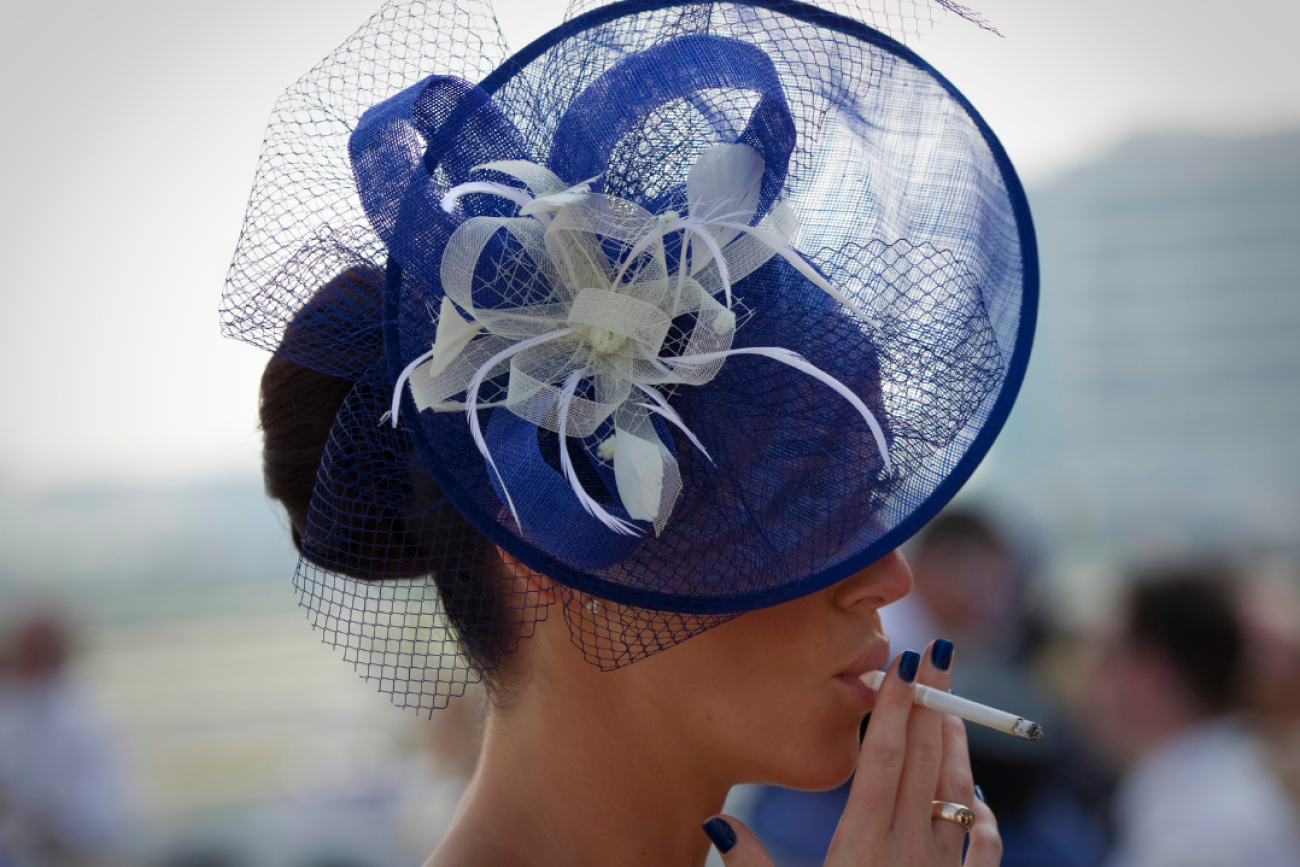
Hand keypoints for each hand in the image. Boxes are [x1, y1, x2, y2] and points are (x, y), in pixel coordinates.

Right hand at [704, 641, 1001, 865]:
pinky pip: (981, 849)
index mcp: (859, 852)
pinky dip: (977, 812)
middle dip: (932, 706)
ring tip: (951, 709)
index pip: (882, 762)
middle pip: (923, 765)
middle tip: (938, 656)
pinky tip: (971, 795)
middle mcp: (906, 858)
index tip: (907, 662)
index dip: (896, 708)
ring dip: (955, 748)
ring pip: (955, 797)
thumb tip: (715, 823)